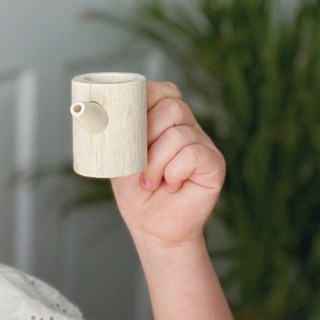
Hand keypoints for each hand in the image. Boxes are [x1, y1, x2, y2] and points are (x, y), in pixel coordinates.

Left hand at [112, 81, 224, 247]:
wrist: (152, 228)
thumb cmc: (136, 194)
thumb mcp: (120, 159)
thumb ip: (119, 135)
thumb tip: (106, 115)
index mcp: (164, 121)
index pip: (162, 91)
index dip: (144, 100)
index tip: (127, 124)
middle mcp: (187, 127)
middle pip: (172, 107)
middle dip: (147, 135)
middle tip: (138, 164)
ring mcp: (203, 143)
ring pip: (179, 133)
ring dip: (156, 162)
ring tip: (151, 181)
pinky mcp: (214, 163)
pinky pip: (193, 154)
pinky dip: (174, 172)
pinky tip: (170, 186)